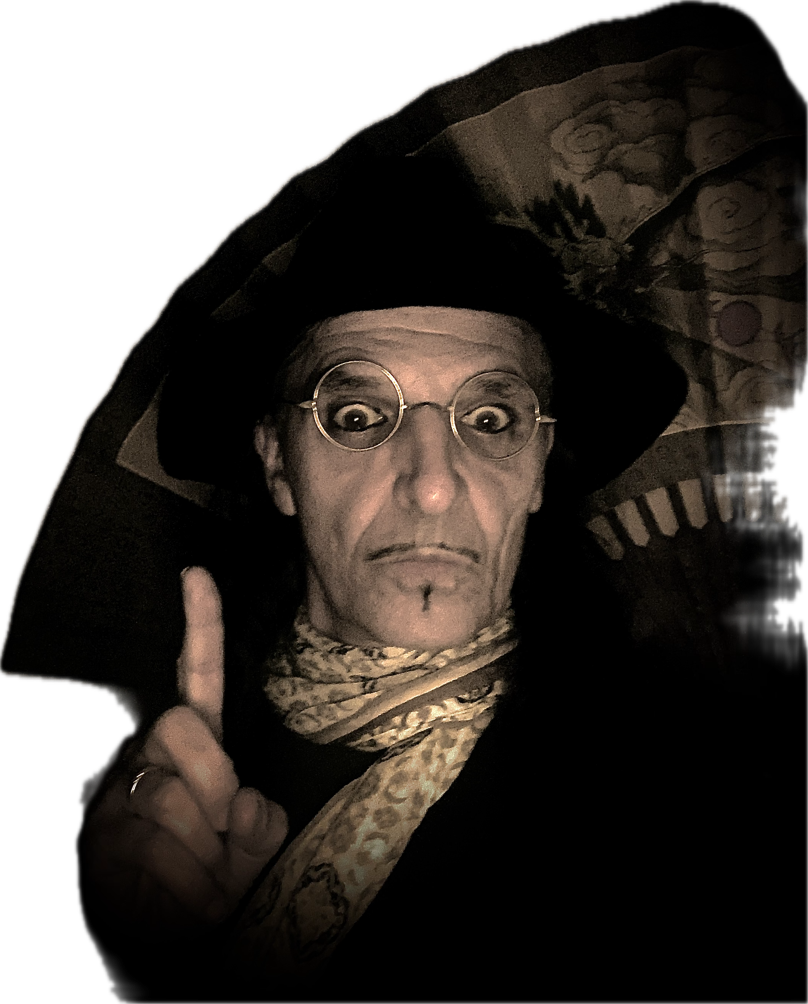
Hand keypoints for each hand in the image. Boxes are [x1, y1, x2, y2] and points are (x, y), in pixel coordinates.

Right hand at [85, 567, 287, 938]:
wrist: (151, 933)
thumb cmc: (208, 879)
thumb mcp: (250, 852)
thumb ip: (260, 826)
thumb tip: (244, 804)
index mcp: (190, 748)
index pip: (195, 678)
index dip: (199, 626)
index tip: (196, 574)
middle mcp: (145, 756)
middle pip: (179, 726)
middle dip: (214, 780)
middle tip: (224, 829)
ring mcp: (113, 794)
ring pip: (170, 799)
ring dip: (205, 855)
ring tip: (204, 883)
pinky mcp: (96, 839)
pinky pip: (155, 850)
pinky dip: (189, 888)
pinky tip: (185, 902)